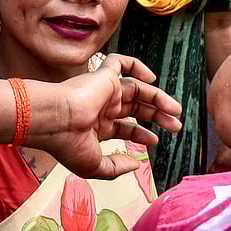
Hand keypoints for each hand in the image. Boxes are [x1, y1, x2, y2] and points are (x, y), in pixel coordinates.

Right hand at [28, 54, 182, 179]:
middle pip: (136, 108)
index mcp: (97, 126)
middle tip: (176, 126)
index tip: (155, 141)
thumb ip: (116, 167)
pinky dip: (136, 65)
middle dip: (157, 116)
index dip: (142, 134)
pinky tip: (151, 77)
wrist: (54, 121)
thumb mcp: (95, 166)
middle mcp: (101, 107)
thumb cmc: (68, 144)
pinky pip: (119, 62)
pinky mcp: (103, 77)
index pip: (125, 127)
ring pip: (136, 88)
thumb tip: (135, 164)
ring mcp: (103, 91)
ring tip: (176, 111)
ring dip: (158, 98)